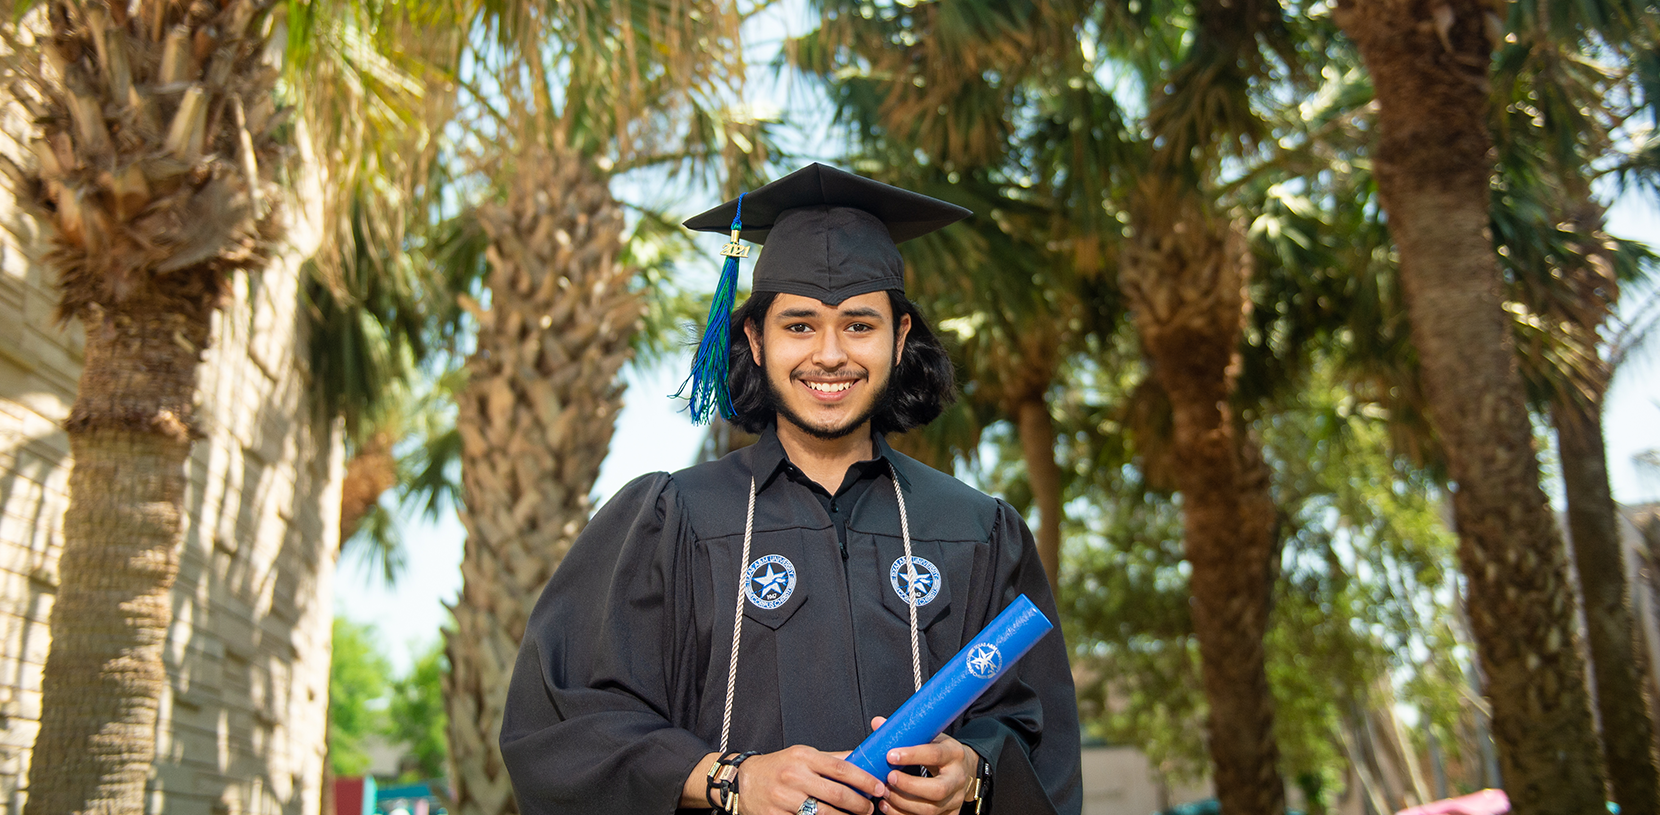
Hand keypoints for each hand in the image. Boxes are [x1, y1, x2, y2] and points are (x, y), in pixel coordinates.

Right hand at [733, 745, 886, 814]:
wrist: (743, 781)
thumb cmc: (777, 766)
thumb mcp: (802, 755)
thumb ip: (831, 759)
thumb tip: (860, 757)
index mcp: (804, 757)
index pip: (841, 768)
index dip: (864, 779)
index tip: (878, 787)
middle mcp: (794, 776)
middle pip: (837, 794)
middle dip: (859, 804)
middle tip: (869, 808)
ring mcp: (785, 798)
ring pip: (825, 813)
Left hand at [870, 717, 978, 814]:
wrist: (965, 770)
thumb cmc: (942, 752)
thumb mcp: (930, 737)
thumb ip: (906, 733)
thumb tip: (877, 723)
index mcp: (954, 754)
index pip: (935, 755)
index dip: (912, 756)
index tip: (890, 755)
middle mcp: (957, 779)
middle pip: (937, 789)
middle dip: (909, 786)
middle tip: (889, 778)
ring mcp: (955, 799)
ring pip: (931, 809)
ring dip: (903, 803)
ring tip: (884, 793)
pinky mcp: (950, 814)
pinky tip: (888, 807)